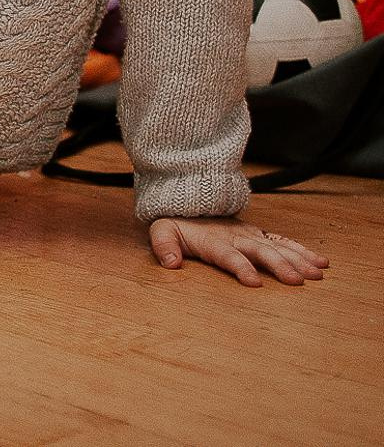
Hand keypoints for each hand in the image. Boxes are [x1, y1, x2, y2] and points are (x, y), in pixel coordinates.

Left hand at [148, 217, 328, 286]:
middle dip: (279, 266)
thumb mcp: (161, 231)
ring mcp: (250, 235)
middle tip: (297, 281)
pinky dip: (302, 251)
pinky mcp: (259, 234)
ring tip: (317, 273)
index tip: (254, 282)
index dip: (240, 267)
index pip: (228, 255)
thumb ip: (164, 247)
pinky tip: (320, 262)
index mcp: (213, 241)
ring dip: (298, 259)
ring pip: (277, 247)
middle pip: (260, 252)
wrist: (188, 201)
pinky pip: (283, 242)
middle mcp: (236, 237)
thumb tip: (170, 263)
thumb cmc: (176, 222)